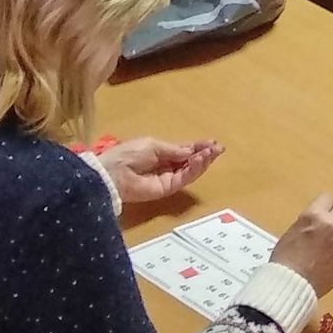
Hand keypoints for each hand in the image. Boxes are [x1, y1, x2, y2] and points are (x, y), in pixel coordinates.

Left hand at [100, 136, 221, 206]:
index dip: (199, 146)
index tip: (213, 142)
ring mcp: (169, 178)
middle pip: (191, 161)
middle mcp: (168, 165)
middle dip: (205, 154)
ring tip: (211, 153)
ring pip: (191, 170)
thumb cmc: (129, 154)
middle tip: (218, 148)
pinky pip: (185, 179)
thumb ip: (174, 150)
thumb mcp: (154, 145)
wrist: (113, 174)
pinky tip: (200, 160)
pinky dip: (194, 169)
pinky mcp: (168, 189)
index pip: (185, 150)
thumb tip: (192, 152)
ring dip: (203, 161)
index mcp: (162, 152)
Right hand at [270, 193, 332, 295]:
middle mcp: (332, 224)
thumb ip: (310, 223)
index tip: (323, 212)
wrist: (292, 285)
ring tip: (332, 246)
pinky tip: (332, 261)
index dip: (325, 206)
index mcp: (314, 215)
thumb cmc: (285, 260)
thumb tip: (319, 223)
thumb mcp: (293, 232)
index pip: (328, 198)